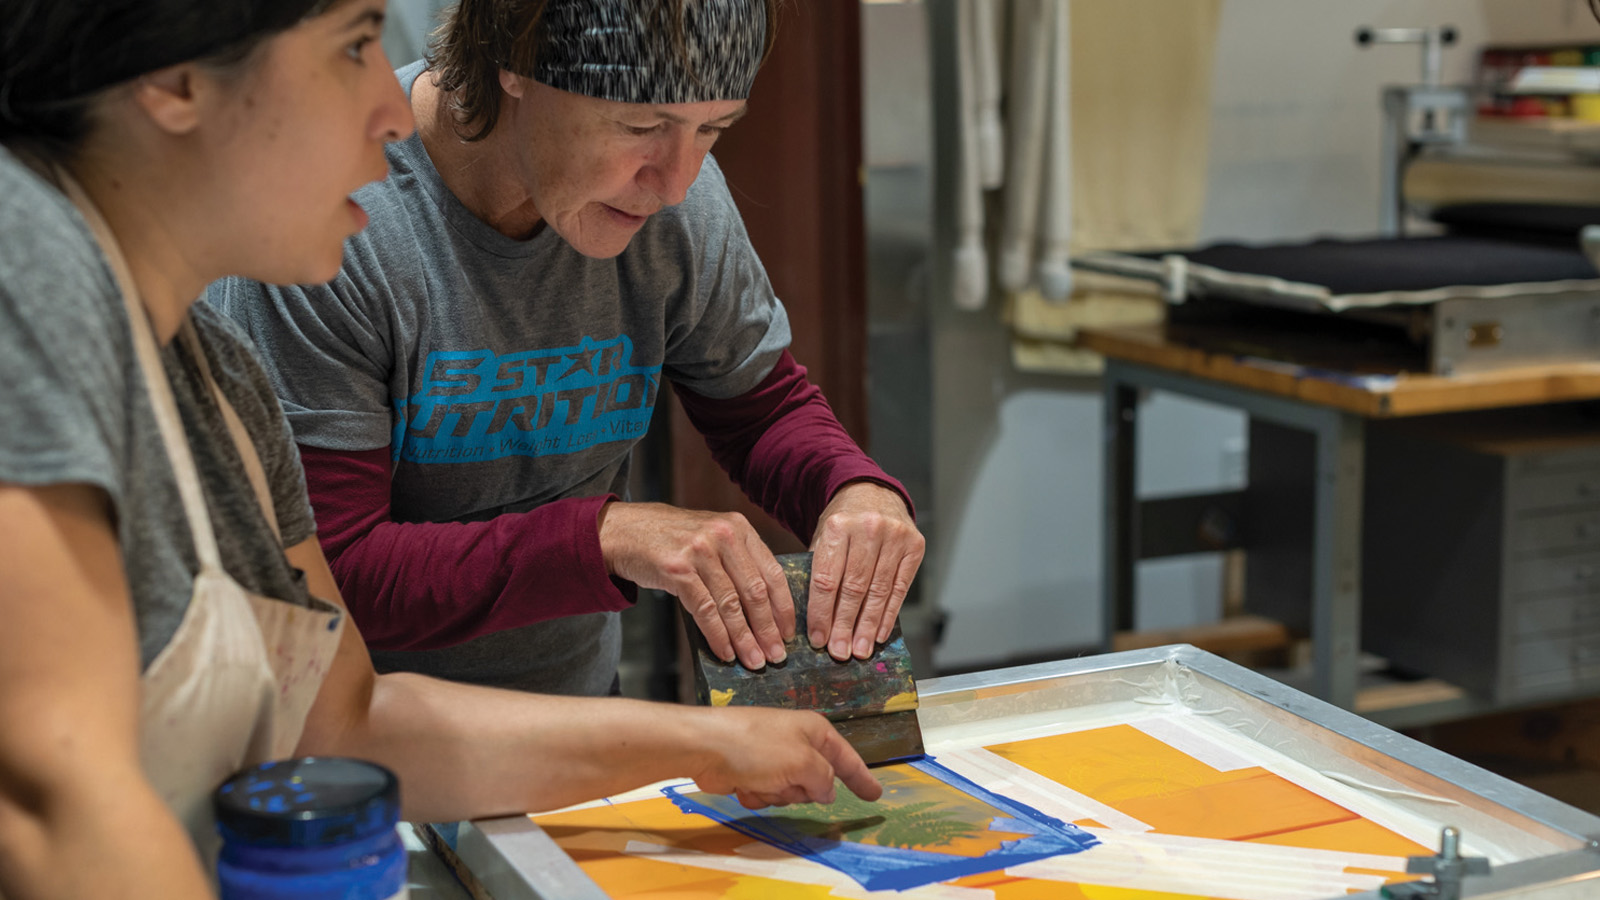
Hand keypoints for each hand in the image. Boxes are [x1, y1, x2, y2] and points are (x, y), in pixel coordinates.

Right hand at [597, 501, 793, 668]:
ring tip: (754, 661)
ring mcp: (699, 551)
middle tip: (776, 655)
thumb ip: (737, 561)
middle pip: (755, 591)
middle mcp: (723, 535)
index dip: (784, 607)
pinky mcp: (677, 569)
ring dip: (745, 638)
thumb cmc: (671, 539)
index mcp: (739, 527)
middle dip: (768, 629)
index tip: (789, 633)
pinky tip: (726, 652)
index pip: (773, 572)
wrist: (624, 530)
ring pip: (731, 604)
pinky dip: (718, 635)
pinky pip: (705, 610)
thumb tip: (764, 610)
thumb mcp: (711, 537)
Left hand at [690, 707, 882, 808]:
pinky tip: (743, 784)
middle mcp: (795, 743)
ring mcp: (772, 759)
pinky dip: (756, 795)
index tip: (875, 794)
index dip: (861, 777)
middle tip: (786, 781)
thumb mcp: (802, 762)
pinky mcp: (751, 773)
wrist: (705, 747)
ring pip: (790, 794)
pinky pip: (767, 796)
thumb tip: (827, 791)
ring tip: (760, 780)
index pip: (846, 757)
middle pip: (816, 782)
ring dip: (776, 794)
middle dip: (802, 789)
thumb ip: (824, 779)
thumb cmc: (756, 746)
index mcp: (813, 731)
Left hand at [809, 481, 923, 660]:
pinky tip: (879, 633)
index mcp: (838, 526)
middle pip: (854, 588)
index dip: (822, 613)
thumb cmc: (844, 521)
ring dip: (868, 626)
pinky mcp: (914, 546)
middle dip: (845, 625)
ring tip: (860, 649)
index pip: (827, 579)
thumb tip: (817, 621)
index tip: (818, 639)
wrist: (873, 492)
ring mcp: (895, 537)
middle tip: (839, 652)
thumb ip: (821, 570)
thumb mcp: (824, 537)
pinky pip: (900, 588)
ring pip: (878, 591)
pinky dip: (889, 614)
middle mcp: (868, 529)